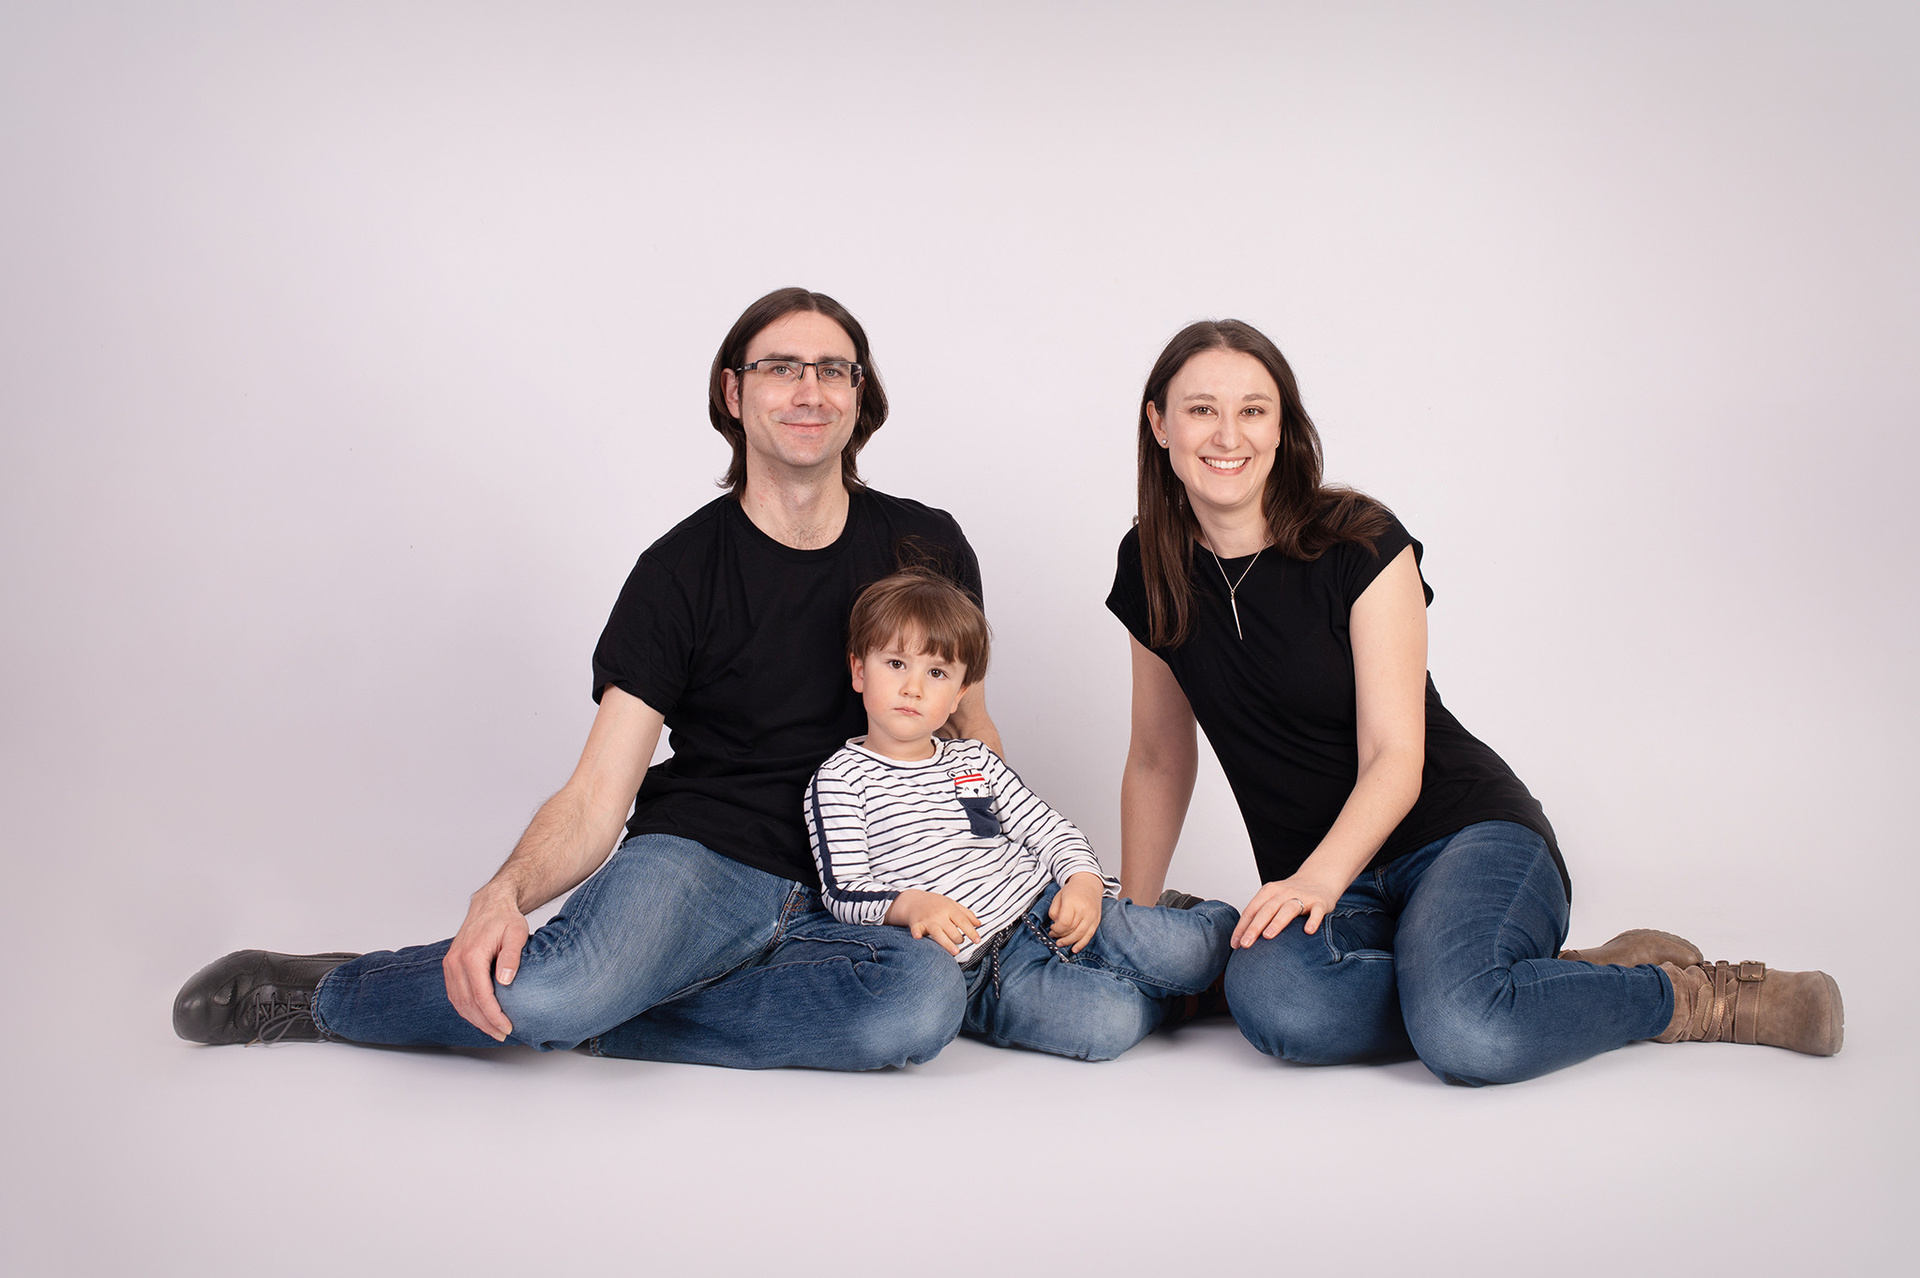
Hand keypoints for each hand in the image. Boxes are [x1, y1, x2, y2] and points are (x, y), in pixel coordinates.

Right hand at [442, 882, 529, 1040]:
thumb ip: (511, 957)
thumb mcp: (517, 934)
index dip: (494, 1015)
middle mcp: (455, 962)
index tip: (508, 1027)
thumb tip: (505, 981)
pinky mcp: (450, 967)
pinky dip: (466, 1009)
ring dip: (475, 1019)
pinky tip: (480, 1017)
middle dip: (485, 1023)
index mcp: (471, 955)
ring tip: (493, 1030)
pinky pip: (455, 994)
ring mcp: (450, 965)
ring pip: (458, 1002)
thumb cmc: (505, 919)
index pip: (481, 996)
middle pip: (468, 1003)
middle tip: (503, 1034)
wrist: (489, 905)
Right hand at [887, 890, 981, 955]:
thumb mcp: (952, 904)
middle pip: (952, 930)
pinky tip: (918, 937)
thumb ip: (966, 914)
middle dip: (959, 939)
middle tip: (960, 942)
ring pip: (938, 933)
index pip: (963, 921)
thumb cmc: (935, 904)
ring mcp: (927, 919)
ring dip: (947, 943)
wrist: (913, 900)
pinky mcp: (916, 924)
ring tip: (955, 952)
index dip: (971, 932)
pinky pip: (916, 930)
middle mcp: (939, 914)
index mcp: (949, 908)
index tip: (977, 940)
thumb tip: (979, 924)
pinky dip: (917, 933)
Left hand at [1048, 872, 1105, 953]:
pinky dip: (1081, 944)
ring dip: (1069, 941)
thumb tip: (1054, 925)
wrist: (1089, 884)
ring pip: (1080, 934)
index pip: (1064, 922)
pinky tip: (1074, 949)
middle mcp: (1084, 910)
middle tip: (1053, 936)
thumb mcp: (1058, 897)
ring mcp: (1092, 916)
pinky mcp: (1096, 921)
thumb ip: (1054, 911)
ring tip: (1060, 943)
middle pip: (1071, 929)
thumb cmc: (1072, 891)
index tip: (1051, 928)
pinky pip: (1089, 936)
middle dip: (1060, 936)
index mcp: (1073, 902)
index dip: (1056, 929)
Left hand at [1231, 873, 1346, 948]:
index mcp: (1269, 891)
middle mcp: (1284, 892)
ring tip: (1268, 936)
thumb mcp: (1273, 900)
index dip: (1242, 926)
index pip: (1252, 909)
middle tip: (1246, 944)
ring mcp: (1303, 897)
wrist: (1319, 878)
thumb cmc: (1291, 895)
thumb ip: (1260, 915)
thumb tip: (1241, 940)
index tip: (1235, 944)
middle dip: (1254, 927)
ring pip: (1288, 909)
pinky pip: (1317, 911)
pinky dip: (1313, 920)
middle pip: (1267, 909)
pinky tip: (1308, 931)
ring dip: (1277, 922)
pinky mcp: (1320, 902)